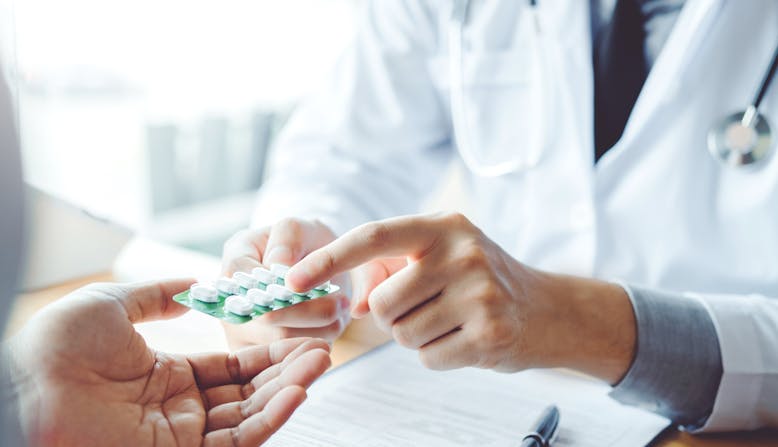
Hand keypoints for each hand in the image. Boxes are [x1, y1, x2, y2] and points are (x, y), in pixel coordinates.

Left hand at [6, 279, 330, 445]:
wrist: (23, 390)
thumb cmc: (55, 347)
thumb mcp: (110, 305)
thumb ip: (156, 295)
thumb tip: (195, 282)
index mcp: (165, 376)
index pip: (231, 366)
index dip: (266, 351)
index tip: (298, 334)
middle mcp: (179, 409)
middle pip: (248, 391)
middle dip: (286, 370)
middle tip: (323, 349)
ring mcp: (181, 435)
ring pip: (249, 415)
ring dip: (287, 390)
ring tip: (320, 363)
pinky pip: (237, 439)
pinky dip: (270, 418)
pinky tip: (296, 392)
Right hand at [221, 219, 350, 348]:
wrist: (314, 268)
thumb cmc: (303, 244)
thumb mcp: (298, 227)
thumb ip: (287, 239)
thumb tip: (277, 266)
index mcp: (234, 264)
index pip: (246, 278)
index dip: (280, 284)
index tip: (312, 281)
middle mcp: (230, 302)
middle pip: (266, 317)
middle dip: (308, 310)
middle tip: (340, 302)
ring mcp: (243, 333)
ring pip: (283, 341)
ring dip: (319, 327)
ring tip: (339, 309)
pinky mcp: (262, 355)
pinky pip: (292, 356)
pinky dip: (318, 342)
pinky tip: (331, 325)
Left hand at [285, 212, 635, 381]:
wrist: (549, 310)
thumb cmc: (481, 280)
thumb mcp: (441, 257)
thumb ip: (391, 270)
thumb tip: (350, 303)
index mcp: (444, 226)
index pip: (374, 237)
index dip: (328, 259)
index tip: (291, 280)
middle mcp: (463, 253)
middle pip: (383, 304)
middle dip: (391, 316)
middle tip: (425, 309)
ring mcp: (480, 294)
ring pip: (402, 335)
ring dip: (416, 337)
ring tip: (450, 321)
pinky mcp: (490, 334)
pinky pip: (428, 359)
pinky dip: (438, 356)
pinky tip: (465, 338)